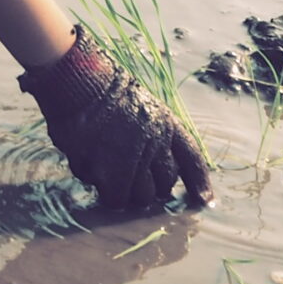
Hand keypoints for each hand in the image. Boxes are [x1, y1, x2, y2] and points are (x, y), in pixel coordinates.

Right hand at [20, 26, 213, 210]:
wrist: (78, 81)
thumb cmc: (100, 89)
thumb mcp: (137, 104)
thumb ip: (148, 133)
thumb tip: (150, 170)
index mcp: (165, 123)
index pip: (190, 157)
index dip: (199, 181)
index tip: (205, 202)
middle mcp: (156, 143)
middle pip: (164, 186)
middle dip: (150, 188)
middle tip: (129, 177)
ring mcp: (134, 160)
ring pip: (140, 198)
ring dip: (125, 191)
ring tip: (105, 169)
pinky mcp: (111, 174)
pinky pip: (113, 198)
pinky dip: (102, 189)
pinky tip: (91, 166)